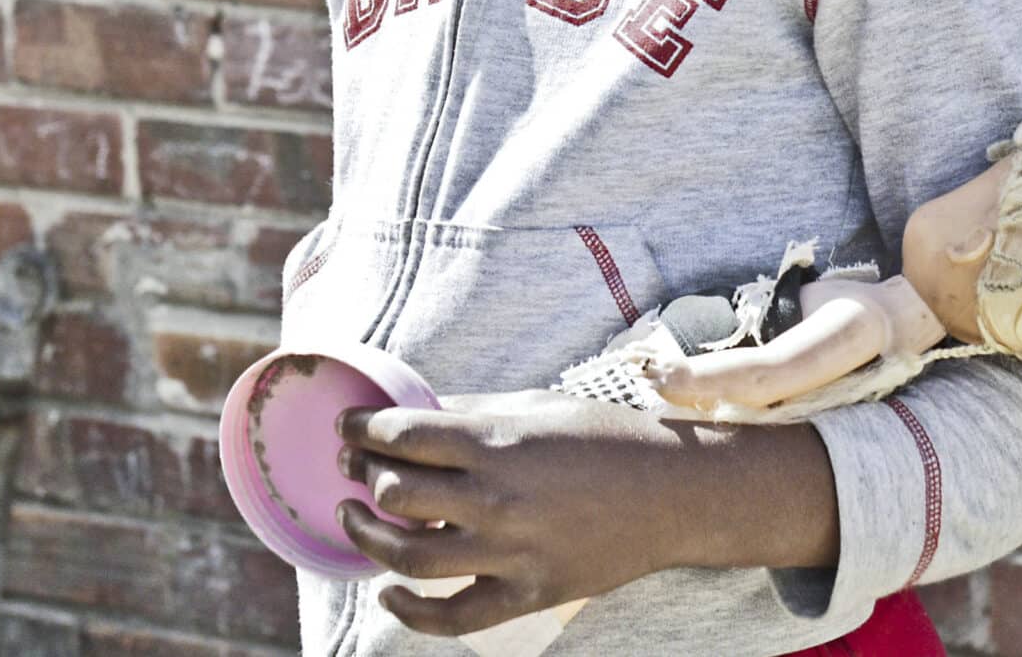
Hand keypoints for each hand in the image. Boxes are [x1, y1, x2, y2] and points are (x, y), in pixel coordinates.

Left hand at [335, 391, 676, 636]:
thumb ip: (472, 412)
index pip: (402, 435)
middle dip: (361, 475)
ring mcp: (511, 553)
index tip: (347, 428)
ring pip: (410, 557)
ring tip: (353, 518)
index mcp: (497, 441)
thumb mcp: (537, 405)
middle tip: (352, 467)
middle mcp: (497, 498)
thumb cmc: (606, 437)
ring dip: (369, 537)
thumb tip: (415, 411)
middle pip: (397, 493)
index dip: (360, 429)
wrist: (673, 492)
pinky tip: (387, 592)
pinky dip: (411, 612)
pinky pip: (453, 617)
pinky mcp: (528, 593)